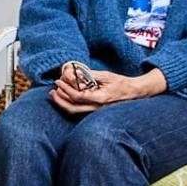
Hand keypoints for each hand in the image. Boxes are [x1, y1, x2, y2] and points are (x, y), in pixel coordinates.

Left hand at [49, 66, 165, 115]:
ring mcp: (96, 111)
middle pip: (72, 108)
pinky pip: (79, 111)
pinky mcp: (95, 111)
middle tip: (52, 91)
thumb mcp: (106, 75)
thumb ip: (90, 75)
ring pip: (75, 112)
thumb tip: (75, 73)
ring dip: (62, 103)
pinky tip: (64, 97)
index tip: (58, 82)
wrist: (134, 92)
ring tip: (55, 94)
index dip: (65, 89)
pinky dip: (69, 105)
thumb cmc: (121, 83)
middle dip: (59, 100)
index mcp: (100, 98)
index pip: (77, 96)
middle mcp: (97, 108)